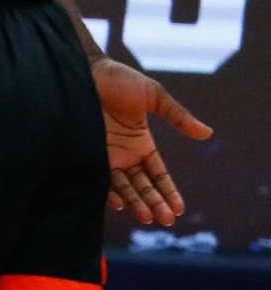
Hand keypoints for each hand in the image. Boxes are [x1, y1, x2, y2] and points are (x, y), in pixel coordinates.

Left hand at [93, 57, 213, 224]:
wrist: (82, 69)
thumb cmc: (117, 79)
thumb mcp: (153, 96)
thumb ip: (177, 116)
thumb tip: (207, 133)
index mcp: (140, 143)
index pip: (157, 174)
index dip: (168, 191)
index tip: (179, 209)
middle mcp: (122, 153)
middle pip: (142, 185)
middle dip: (155, 203)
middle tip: (165, 220)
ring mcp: (103, 154)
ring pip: (122, 186)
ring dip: (135, 202)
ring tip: (146, 216)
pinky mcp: (83, 152)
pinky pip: (97, 177)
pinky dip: (108, 192)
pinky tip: (118, 203)